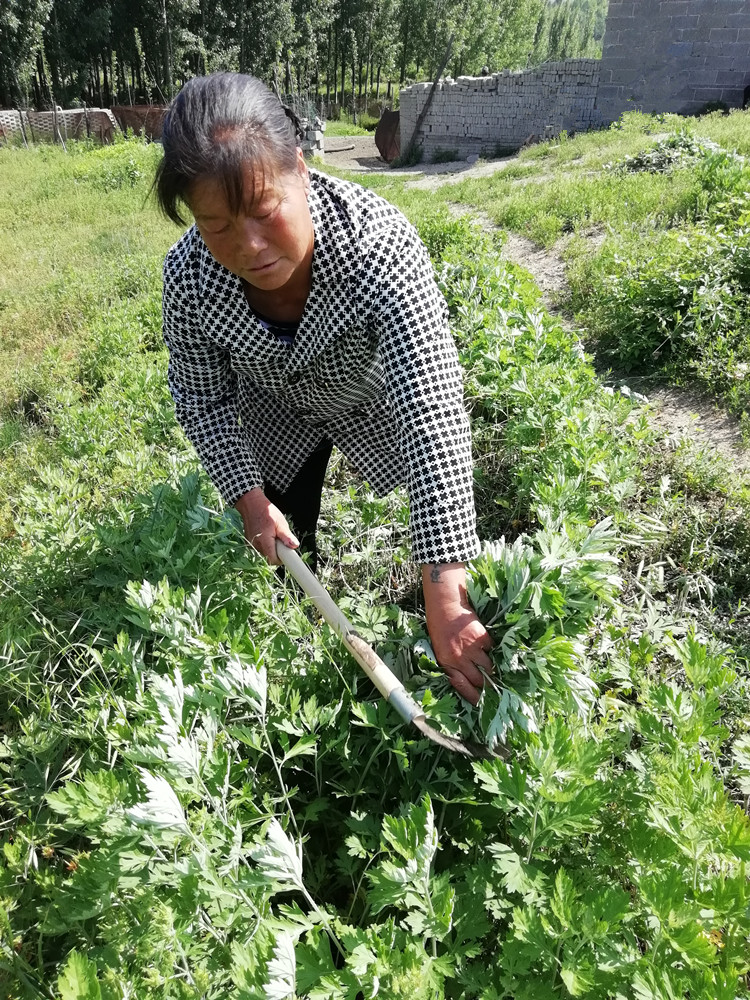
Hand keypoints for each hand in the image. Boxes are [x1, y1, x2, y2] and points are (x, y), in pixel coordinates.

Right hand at [235, 488, 298, 564]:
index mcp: (264, 542)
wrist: (251, 504)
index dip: (281, 559)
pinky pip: (259, 547)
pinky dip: (265, 543)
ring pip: (264, 552)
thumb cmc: (266, 511)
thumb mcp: (280, 523)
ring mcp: (251, 543)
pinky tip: (267, 533)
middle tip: (281, 540)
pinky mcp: (249, 541)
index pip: (273, 560)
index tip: (286, 553)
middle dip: (276, 552)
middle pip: (269, 557)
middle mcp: (256, 545)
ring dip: (271, 547)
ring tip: (273, 534)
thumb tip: (294, 546)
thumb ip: (286, 536)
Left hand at [422, 563, 492, 705]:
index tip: (480, 703)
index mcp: (446, 663)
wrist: (446, 606)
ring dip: (491, 669)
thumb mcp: (439, 650)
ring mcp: (472, 648)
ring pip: (488, 667)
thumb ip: (451, 664)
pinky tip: (486, 646)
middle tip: (493, 688)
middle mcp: (459, 658)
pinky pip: (491, 649)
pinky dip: (490, 650)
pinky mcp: (482, 638)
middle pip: (479, 680)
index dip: (473, 697)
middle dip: (487, 686)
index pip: (462, 686)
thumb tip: (464, 678)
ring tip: (492, 669)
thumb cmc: (439, 628)